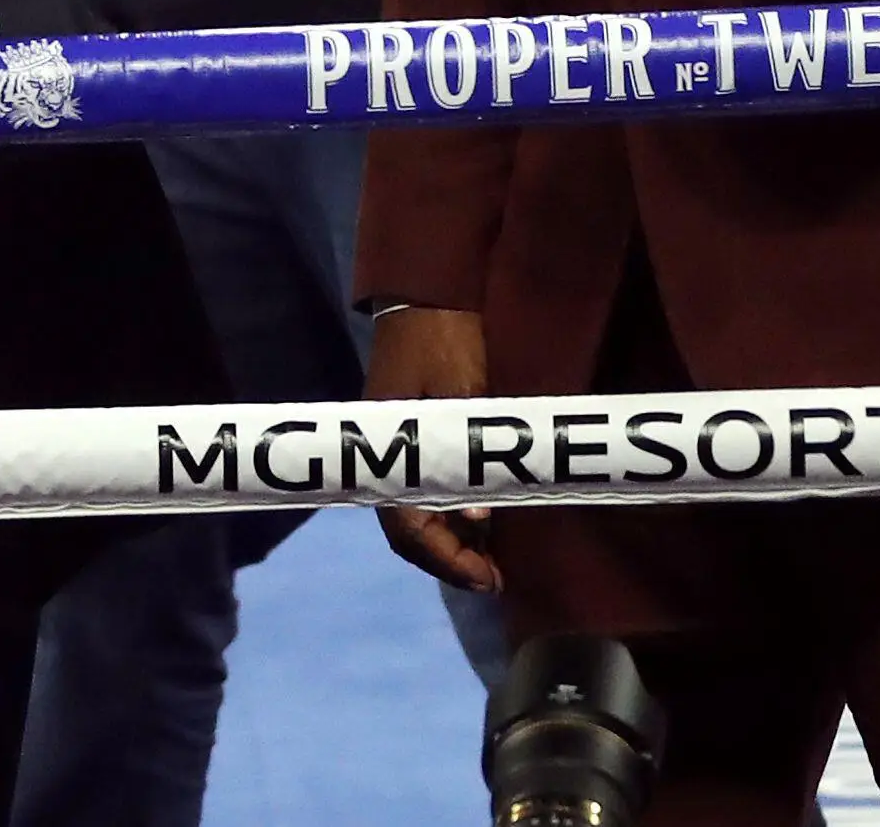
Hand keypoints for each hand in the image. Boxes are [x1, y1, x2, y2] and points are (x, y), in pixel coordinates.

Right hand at [365, 306, 501, 592]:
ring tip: (492, 559)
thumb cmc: (444, 343)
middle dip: (448, 560)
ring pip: (416, 514)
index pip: (405, 527)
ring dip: (450, 541)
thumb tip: (479, 519)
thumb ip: (467, 456)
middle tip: (494, 579)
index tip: (487, 580)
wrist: (427, 299)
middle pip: (408, 529)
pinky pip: (424, 491)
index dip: (444, 560)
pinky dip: (451, 515)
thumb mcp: (463, 398)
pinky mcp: (412, 441)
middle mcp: (385, 459)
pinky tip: (482, 522)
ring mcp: (397, 450)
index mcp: (388, 451)